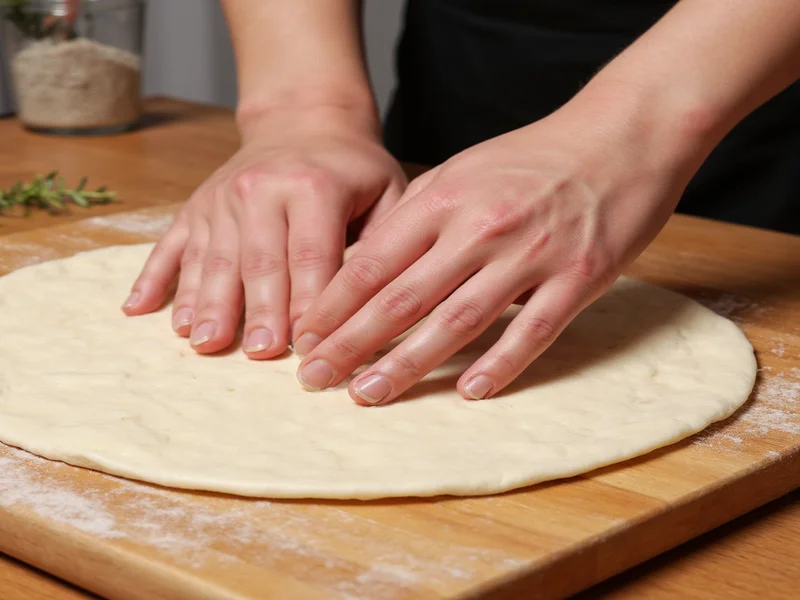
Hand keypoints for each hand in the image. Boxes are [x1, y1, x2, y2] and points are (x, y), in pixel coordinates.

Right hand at [122, 105, 406, 358]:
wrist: (303, 120)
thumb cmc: (352, 169)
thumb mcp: (388, 192)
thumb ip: (381, 242)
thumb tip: (372, 303)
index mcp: (314, 188)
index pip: (311, 256)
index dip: (309, 304)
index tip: (309, 346)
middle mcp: (261, 189)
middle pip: (259, 261)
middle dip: (259, 311)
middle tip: (258, 352)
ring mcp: (222, 198)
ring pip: (213, 258)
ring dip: (206, 304)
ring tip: (203, 342)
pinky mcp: (196, 206)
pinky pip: (171, 244)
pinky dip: (154, 278)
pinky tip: (137, 310)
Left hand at [291, 91, 697, 404]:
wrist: (621, 135)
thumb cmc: (533, 157)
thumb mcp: (462, 170)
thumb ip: (416, 217)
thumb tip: (368, 266)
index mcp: (445, 197)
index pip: (374, 262)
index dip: (334, 305)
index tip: (306, 339)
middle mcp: (481, 226)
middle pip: (403, 297)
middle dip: (352, 344)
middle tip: (315, 380)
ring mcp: (531, 254)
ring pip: (458, 321)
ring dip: (408, 363)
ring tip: (369, 395)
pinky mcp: (579, 277)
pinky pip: (534, 330)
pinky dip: (500, 363)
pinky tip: (469, 391)